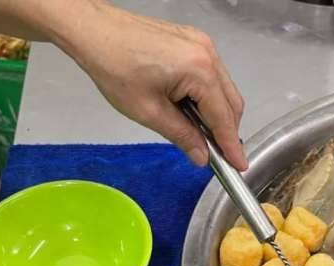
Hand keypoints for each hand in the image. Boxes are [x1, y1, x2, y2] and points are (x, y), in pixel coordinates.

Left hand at [54, 1, 246, 169]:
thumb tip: (201, 156)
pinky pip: (211, 74)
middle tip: (217, 156)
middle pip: (231, 102)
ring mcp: (202, 44)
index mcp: (199, 70)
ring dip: (215, 113)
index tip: (239, 166)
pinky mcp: (192, 41)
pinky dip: (206, 95)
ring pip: (223, 88)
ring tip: (197, 134)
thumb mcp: (149, 112)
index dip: (231, 145)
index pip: (223, 117)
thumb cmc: (114, 67)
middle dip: (225, 130)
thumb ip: (182, 136)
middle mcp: (207, 53)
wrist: (94, 32)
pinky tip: (189, 109)